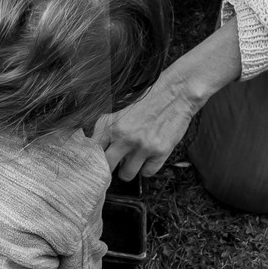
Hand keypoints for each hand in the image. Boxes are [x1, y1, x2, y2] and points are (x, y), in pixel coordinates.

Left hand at [97, 18, 242, 179]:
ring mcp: (142, 146)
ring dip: (128, 170)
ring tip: (132, 160)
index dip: (93, 160)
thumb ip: (105, 127)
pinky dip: (146, 168)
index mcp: (110, 124)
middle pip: (106, 168)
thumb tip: (92, 146)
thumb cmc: (147, 100)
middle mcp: (123, 136)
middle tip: (114, 165)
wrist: (175, 93)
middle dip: (109, 169)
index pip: (92, 152)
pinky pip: (147, 172)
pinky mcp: (159, 152)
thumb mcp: (119, 109)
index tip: (95, 164)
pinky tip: (148, 157)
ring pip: (126, 174)